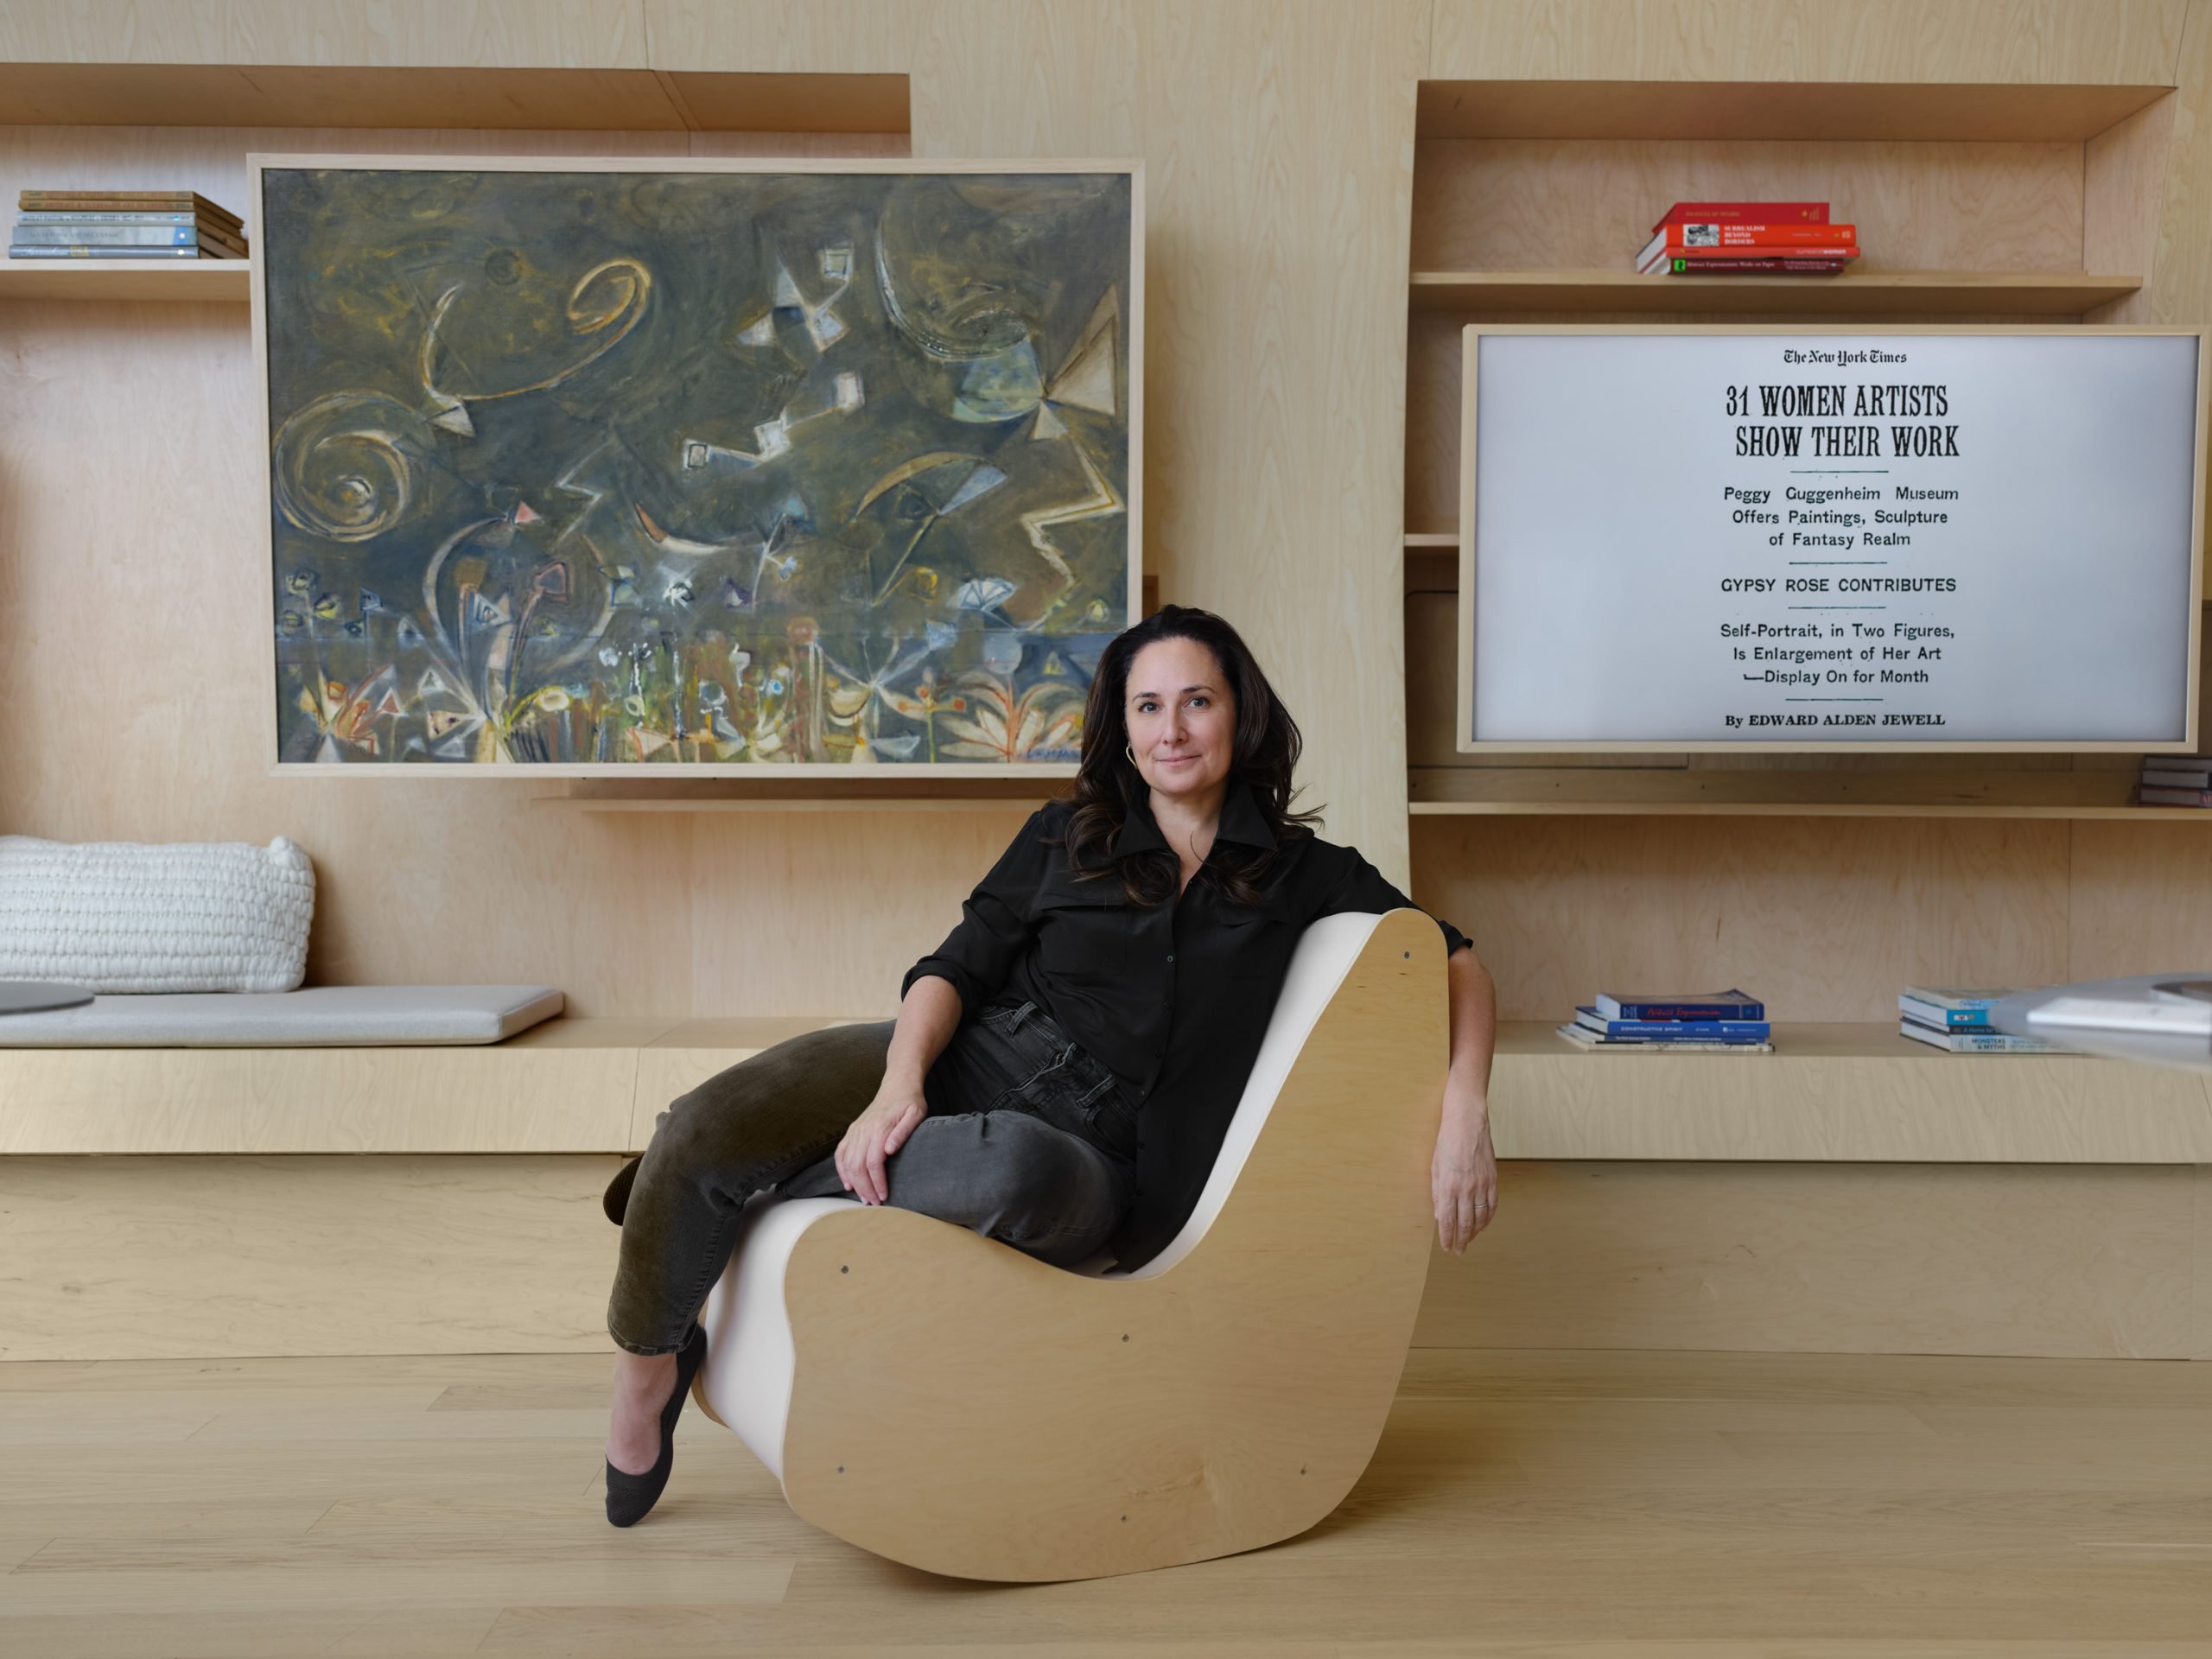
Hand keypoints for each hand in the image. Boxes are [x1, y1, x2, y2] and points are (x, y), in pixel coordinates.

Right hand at [834, 1082, 927, 1204]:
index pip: (873, 1162)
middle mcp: (863, 1130)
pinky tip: (848, 1183)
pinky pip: (840, 1153)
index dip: (877, 1182)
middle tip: (874, 1203)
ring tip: (864, 1198)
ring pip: (847, 1162)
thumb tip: (889, 1150)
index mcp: (879, 1128)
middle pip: (857, 1166)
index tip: (884, 1196)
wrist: (897, 1085)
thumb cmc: (910, 1101)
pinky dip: (841, 1170)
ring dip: (854, 1183)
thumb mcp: (916, 1113)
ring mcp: (855, 1131)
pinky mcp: (852, 1131)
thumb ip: (903, 1132)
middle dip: (865, 1188)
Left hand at [1431, 1083, 1496, 1253]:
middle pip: (1465, 1224)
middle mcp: (1466, 1189)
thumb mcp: (1434, 1167)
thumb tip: (1439, 1215)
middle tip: (1458, 1251)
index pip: (1447, 1221)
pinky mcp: (1493, 1179)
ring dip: (1474, 1233)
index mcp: (1448, 1186)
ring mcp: (1482, 1185)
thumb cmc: (1446, 1142)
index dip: (1447, 1238)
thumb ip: (1436, 1193)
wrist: (1467, 1122)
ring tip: (1469, 1241)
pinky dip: (1488, 1219)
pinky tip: (1483, 1225)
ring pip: (1480, 1218)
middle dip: (1461, 1240)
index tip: (1447, 1247)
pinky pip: (1492, 1205)